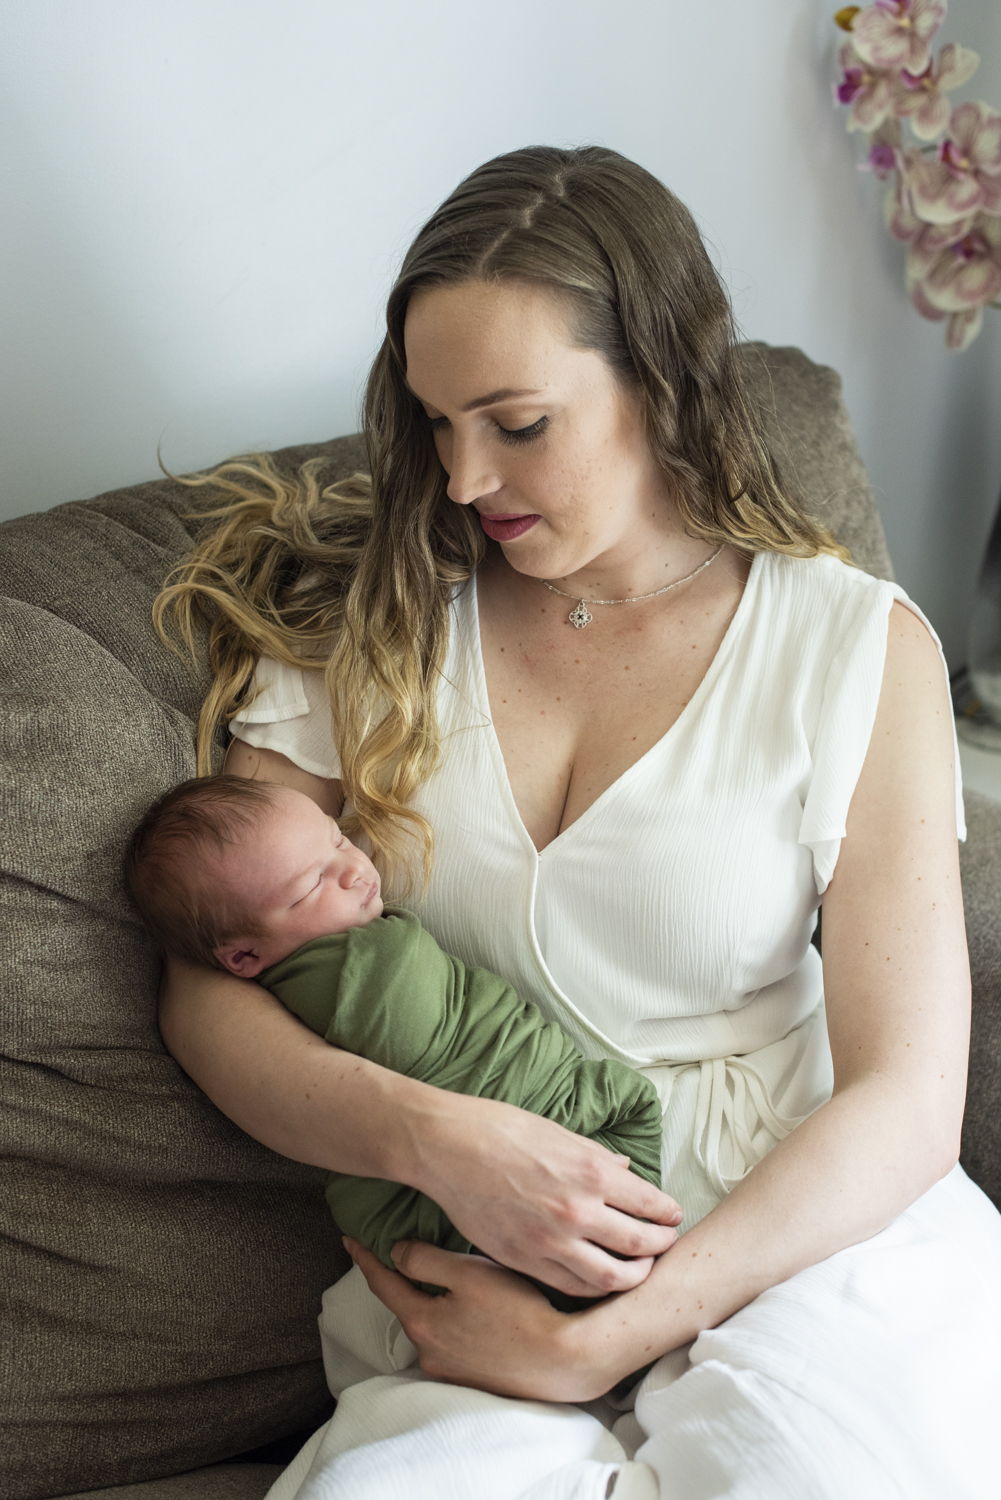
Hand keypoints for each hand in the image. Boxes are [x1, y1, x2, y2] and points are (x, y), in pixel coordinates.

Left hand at [344, 1237, 625, 1402]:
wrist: (565, 1360)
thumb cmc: (519, 1310)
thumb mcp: (469, 1272)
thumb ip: (425, 1260)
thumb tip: (396, 1252)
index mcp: (422, 1323)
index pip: (383, 1284)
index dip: (366, 1257)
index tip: (350, 1239)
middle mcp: (429, 1352)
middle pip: (407, 1306)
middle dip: (403, 1281)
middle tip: (402, 1254)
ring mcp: (452, 1370)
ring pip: (432, 1325)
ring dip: (433, 1302)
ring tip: (445, 1281)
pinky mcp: (476, 1379)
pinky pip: (454, 1342)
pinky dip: (454, 1322)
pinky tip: (474, 1311)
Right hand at [409, 1094, 681, 1296]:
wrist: (447, 1147)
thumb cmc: (501, 1129)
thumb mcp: (559, 1133)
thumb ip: (597, 1158)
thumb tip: (625, 1169)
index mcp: (591, 1172)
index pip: (649, 1203)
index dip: (668, 1213)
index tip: (673, 1215)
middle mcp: (578, 1210)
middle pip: (640, 1244)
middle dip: (661, 1246)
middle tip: (668, 1244)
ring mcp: (551, 1241)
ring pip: (611, 1276)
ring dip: (635, 1275)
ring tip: (642, 1269)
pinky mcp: (525, 1260)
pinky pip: (572, 1286)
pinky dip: (595, 1287)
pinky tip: (602, 1279)